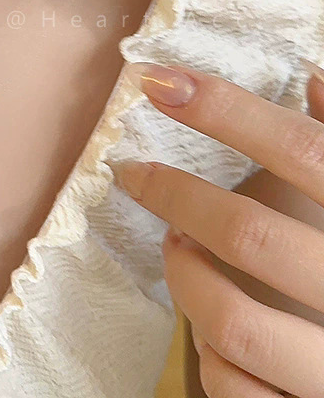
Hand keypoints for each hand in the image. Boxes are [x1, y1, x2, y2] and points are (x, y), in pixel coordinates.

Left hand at [110, 61, 323, 397]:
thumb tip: (314, 77)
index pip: (305, 149)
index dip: (226, 110)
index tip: (157, 81)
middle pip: (249, 234)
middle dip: (175, 197)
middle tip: (137, 175)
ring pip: (233, 321)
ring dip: (185, 277)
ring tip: (176, 247)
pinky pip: (236, 388)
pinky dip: (208, 356)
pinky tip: (210, 326)